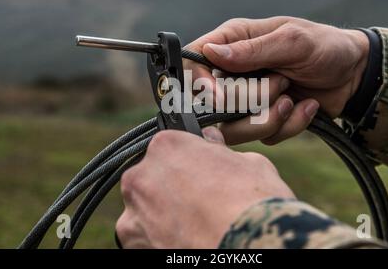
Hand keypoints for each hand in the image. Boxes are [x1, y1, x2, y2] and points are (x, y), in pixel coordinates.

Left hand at [116, 127, 293, 248]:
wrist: (250, 244)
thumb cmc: (253, 200)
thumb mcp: (247, 162)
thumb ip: (219, 150)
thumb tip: (213, 142)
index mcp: (167, 146)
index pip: (170, 147)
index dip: (187, 160)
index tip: (200, 172)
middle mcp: (142, 175)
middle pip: (152, 176)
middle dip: (171, 187)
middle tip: (199, 201)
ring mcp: (134, 212)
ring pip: (145, 208)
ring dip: (162, 213)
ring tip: (194, 225)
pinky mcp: (134, 243)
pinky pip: (143, 235)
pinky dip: (158, 237)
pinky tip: (185, 240)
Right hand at [185, 16, 368, 144]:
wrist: (354, 76)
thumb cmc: (326, 47)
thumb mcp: (293, 41)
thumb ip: (253, 50)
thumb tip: (212, 53)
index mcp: (233, 43)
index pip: (194, 63)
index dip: (201, 85)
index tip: (222, 97)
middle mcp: (234, 73)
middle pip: (213, 104)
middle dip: (252, 99)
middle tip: (282, 82)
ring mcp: (247, 100)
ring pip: (235, 129)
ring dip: (269, 117)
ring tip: (293, 99)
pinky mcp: (263, 120)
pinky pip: (263, 137)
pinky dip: (289, 126)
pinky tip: (306, 107)